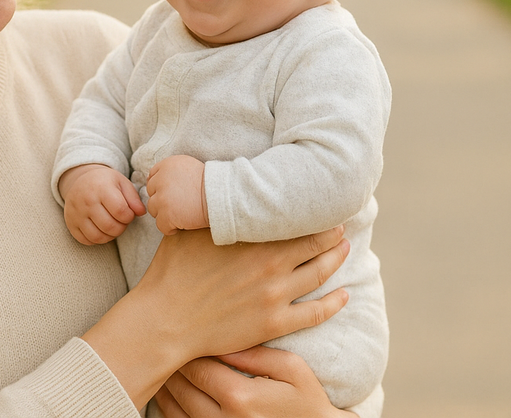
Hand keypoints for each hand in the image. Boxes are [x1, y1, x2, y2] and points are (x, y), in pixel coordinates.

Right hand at [58, 164, 145, 244]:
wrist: (79, 180)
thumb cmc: (105, 182)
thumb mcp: (121, 182)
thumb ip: (133, 198)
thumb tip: (141, 213)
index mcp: (101, 188)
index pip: (120, 211)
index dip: (129, 216)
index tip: (128, 213)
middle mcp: (86, 201)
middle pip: (110, 227)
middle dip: (121, 228)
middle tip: (122, 221)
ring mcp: (76, 214)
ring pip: (97, 237)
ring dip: (110, 236)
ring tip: (113, 226)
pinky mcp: (70, 224)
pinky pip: (86, 241)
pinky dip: (96, 240)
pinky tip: (101, 230)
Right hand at [83, 226, 349, 407]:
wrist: (166, 319)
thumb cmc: (172, 272)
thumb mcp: (190, 230)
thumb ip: (211, 211)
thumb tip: (216, 189)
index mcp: (251, 236)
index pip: (292, 216)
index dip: (310, 209)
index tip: (319, 201)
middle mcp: (269, 261)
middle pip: (315, 242)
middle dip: (332, 231)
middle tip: (341, 223)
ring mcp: (275, 293)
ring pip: (320, 272)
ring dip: (337, 259)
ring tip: (345, 249)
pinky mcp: (274, 323)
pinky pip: (315, 312)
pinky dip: (335, 302)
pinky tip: (344, 294)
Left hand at [146, 155, 207, 234]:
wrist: (221, 197)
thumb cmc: (210, 183)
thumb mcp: (188, 166)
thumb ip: (171, 171)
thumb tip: (158, 181)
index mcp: (167, 165)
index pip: (152, 177)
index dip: (161, 187)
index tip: (172, 194)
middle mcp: (161, 180)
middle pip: (152, 194)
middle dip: (162, 200)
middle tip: (178, 205)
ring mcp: (162, 198)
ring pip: (154, 209)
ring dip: (164, 214)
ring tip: (180, 215)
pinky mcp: (166, 215)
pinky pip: (161, 225)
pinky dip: (169, 228)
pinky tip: (180, 226)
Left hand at [154, 346, 351, 417]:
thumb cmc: (307, 401)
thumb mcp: (292, 369)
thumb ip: (255, 354)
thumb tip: (224, 339)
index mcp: (240, 397)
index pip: (197, 366)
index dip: (186, 348)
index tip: (182, 331)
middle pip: (180, 388)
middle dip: (172, 364)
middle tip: (166, 342)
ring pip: (174, 410)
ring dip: (166, 386)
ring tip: (163, 364)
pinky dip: (169, 409)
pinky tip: (170, 393)